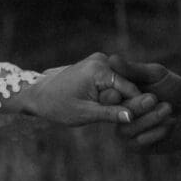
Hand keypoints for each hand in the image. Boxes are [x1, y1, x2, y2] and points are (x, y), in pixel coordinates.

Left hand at [18, 53, 140, 125]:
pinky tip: (107, 105)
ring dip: (121, 98)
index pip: (130, 88)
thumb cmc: (58, 106)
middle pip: (128, 84)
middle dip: (127, 101)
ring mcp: (101, 60)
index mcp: (99, 69)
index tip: (141, 121)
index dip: (136, 105)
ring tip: (114, 114)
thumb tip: (133, 117)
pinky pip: (114, 80)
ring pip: (122, 82)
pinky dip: (114, 93)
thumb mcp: (85, 113)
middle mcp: (102, 60)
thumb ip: (111, 114)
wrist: (39, 95)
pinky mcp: (99, 64)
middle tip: (124, 120)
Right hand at [105, 55, 180, 152]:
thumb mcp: (155, 74)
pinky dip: (156, 132)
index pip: (106, 97)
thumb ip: (133, 70)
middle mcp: (119, 113)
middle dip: (136, 106)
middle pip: (116, 114)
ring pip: (127, 129)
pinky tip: (170, 123)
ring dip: (149, 119)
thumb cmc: (174, 87)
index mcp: (119, 95)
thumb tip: (111, 58)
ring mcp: (128, 131)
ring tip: (168, 108)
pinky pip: (140, 142)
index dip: (112, 95)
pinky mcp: (139, 146)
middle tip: (153, 98)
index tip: (121, 92)